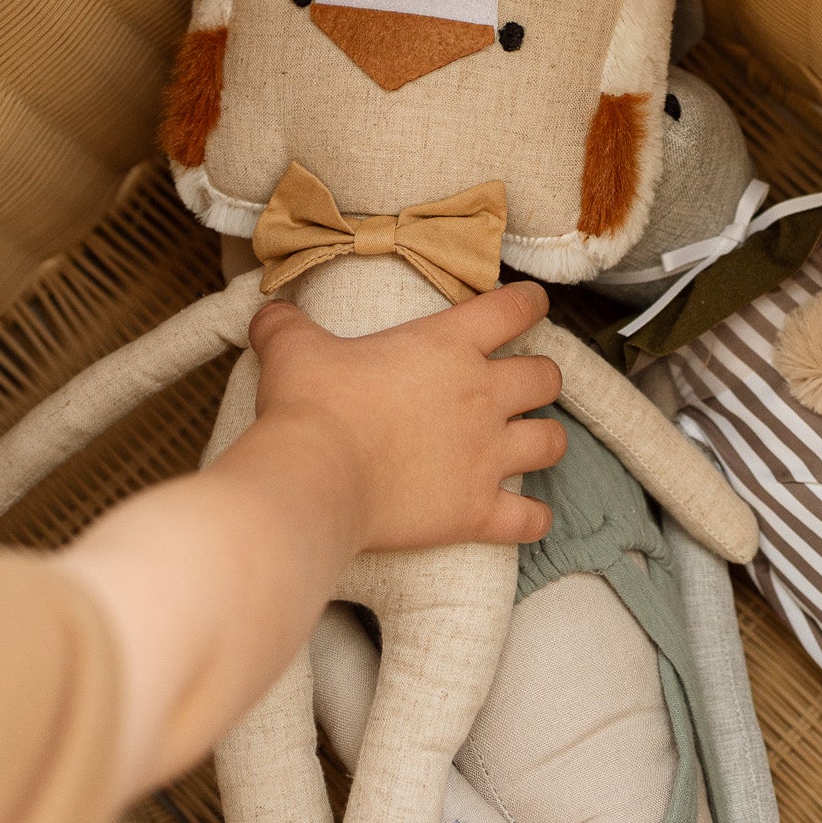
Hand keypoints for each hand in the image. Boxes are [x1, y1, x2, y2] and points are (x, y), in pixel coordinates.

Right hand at [61, 280, 565, 802]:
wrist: (315, 478)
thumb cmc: (310, 407)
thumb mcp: (293, 350)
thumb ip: (287, 325)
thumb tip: (269, 313)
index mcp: (449, 344)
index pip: (514, 309)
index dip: (528, 303)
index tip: (531, 305)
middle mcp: (481, 395)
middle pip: (545, 377)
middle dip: (539, 378)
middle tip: (520, 386)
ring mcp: (485, 455)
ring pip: (551, 442)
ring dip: (545, 440)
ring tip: (530, 443)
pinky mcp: (476, 510)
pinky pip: (529, 519)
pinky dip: (533, 519)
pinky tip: (529, 517)